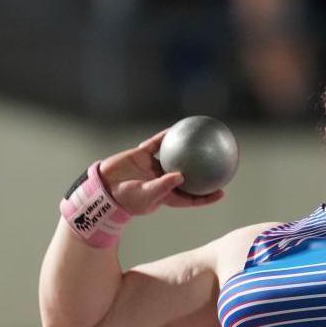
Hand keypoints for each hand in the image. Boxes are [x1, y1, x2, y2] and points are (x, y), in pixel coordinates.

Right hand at [98, 129, 224, 214]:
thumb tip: (182, 176)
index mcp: (167, 195)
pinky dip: (165, 137)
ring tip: (200, 139)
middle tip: (218, 163)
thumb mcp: (147, 195)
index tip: (222, 191)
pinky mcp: (142, 155)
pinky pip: (157, 144)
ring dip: (186, 149)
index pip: (191, 197)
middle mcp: (163, 180)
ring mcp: (153, 167)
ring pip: (174, 156)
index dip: (207, 196)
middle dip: (202, 171)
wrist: (104, 188)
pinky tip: (176, 128)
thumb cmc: (126, 198)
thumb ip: (164, 186)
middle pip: (188, 175)